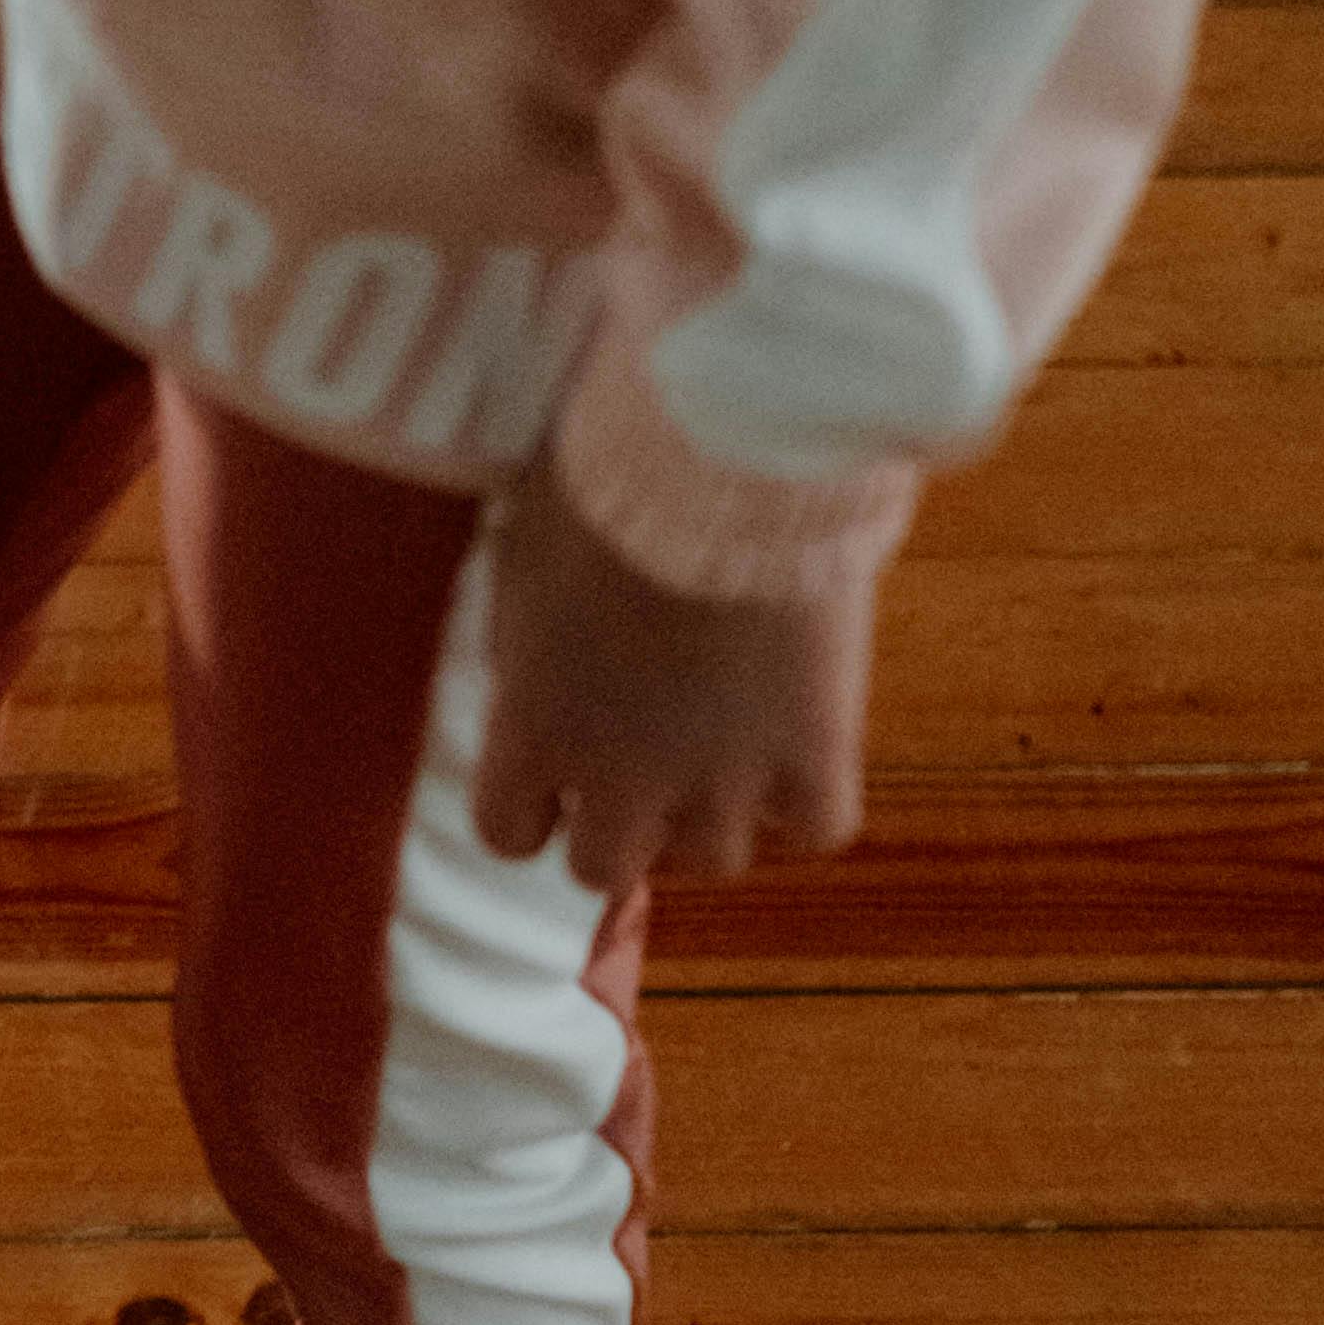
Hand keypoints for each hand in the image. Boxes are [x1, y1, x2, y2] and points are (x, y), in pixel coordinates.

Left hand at [471, 446, 874, 893]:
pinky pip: (816, 830)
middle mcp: (620, 775)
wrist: (731, 455)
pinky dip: (808, 804)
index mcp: (532, 727)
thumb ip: (518, 640)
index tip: (558, 773)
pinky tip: (801, 751)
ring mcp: (723, 777)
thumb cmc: (611, 480)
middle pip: (602, 869)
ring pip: (712, 862)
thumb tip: (521, 674)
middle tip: (647, 766)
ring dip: (711, 817)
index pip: (507, 832)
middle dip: (619, 823)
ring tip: (726, 751)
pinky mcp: (815, 755)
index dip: (533, 808)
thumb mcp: (521, 555)